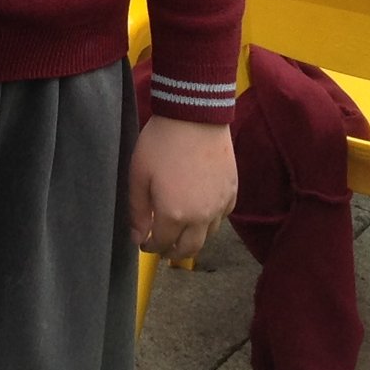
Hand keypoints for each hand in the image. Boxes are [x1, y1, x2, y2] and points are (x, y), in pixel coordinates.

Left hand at [128, 115, 236, 257]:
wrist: (195, 117)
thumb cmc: (161, 144)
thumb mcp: (138, 176)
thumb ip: (137, 211)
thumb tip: (138, 237)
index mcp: (174, 215)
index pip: (162, 243)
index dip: (150, 247)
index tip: (143, 243)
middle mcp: (201, 217)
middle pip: (189, 249)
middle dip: (173, 252)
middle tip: (162, 247)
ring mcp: (220, 205)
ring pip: (208, 235)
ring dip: (193, 238)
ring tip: (180, 231)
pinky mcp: (232, 192)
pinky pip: (222, 217)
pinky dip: (210, 221)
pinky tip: (200, 212)